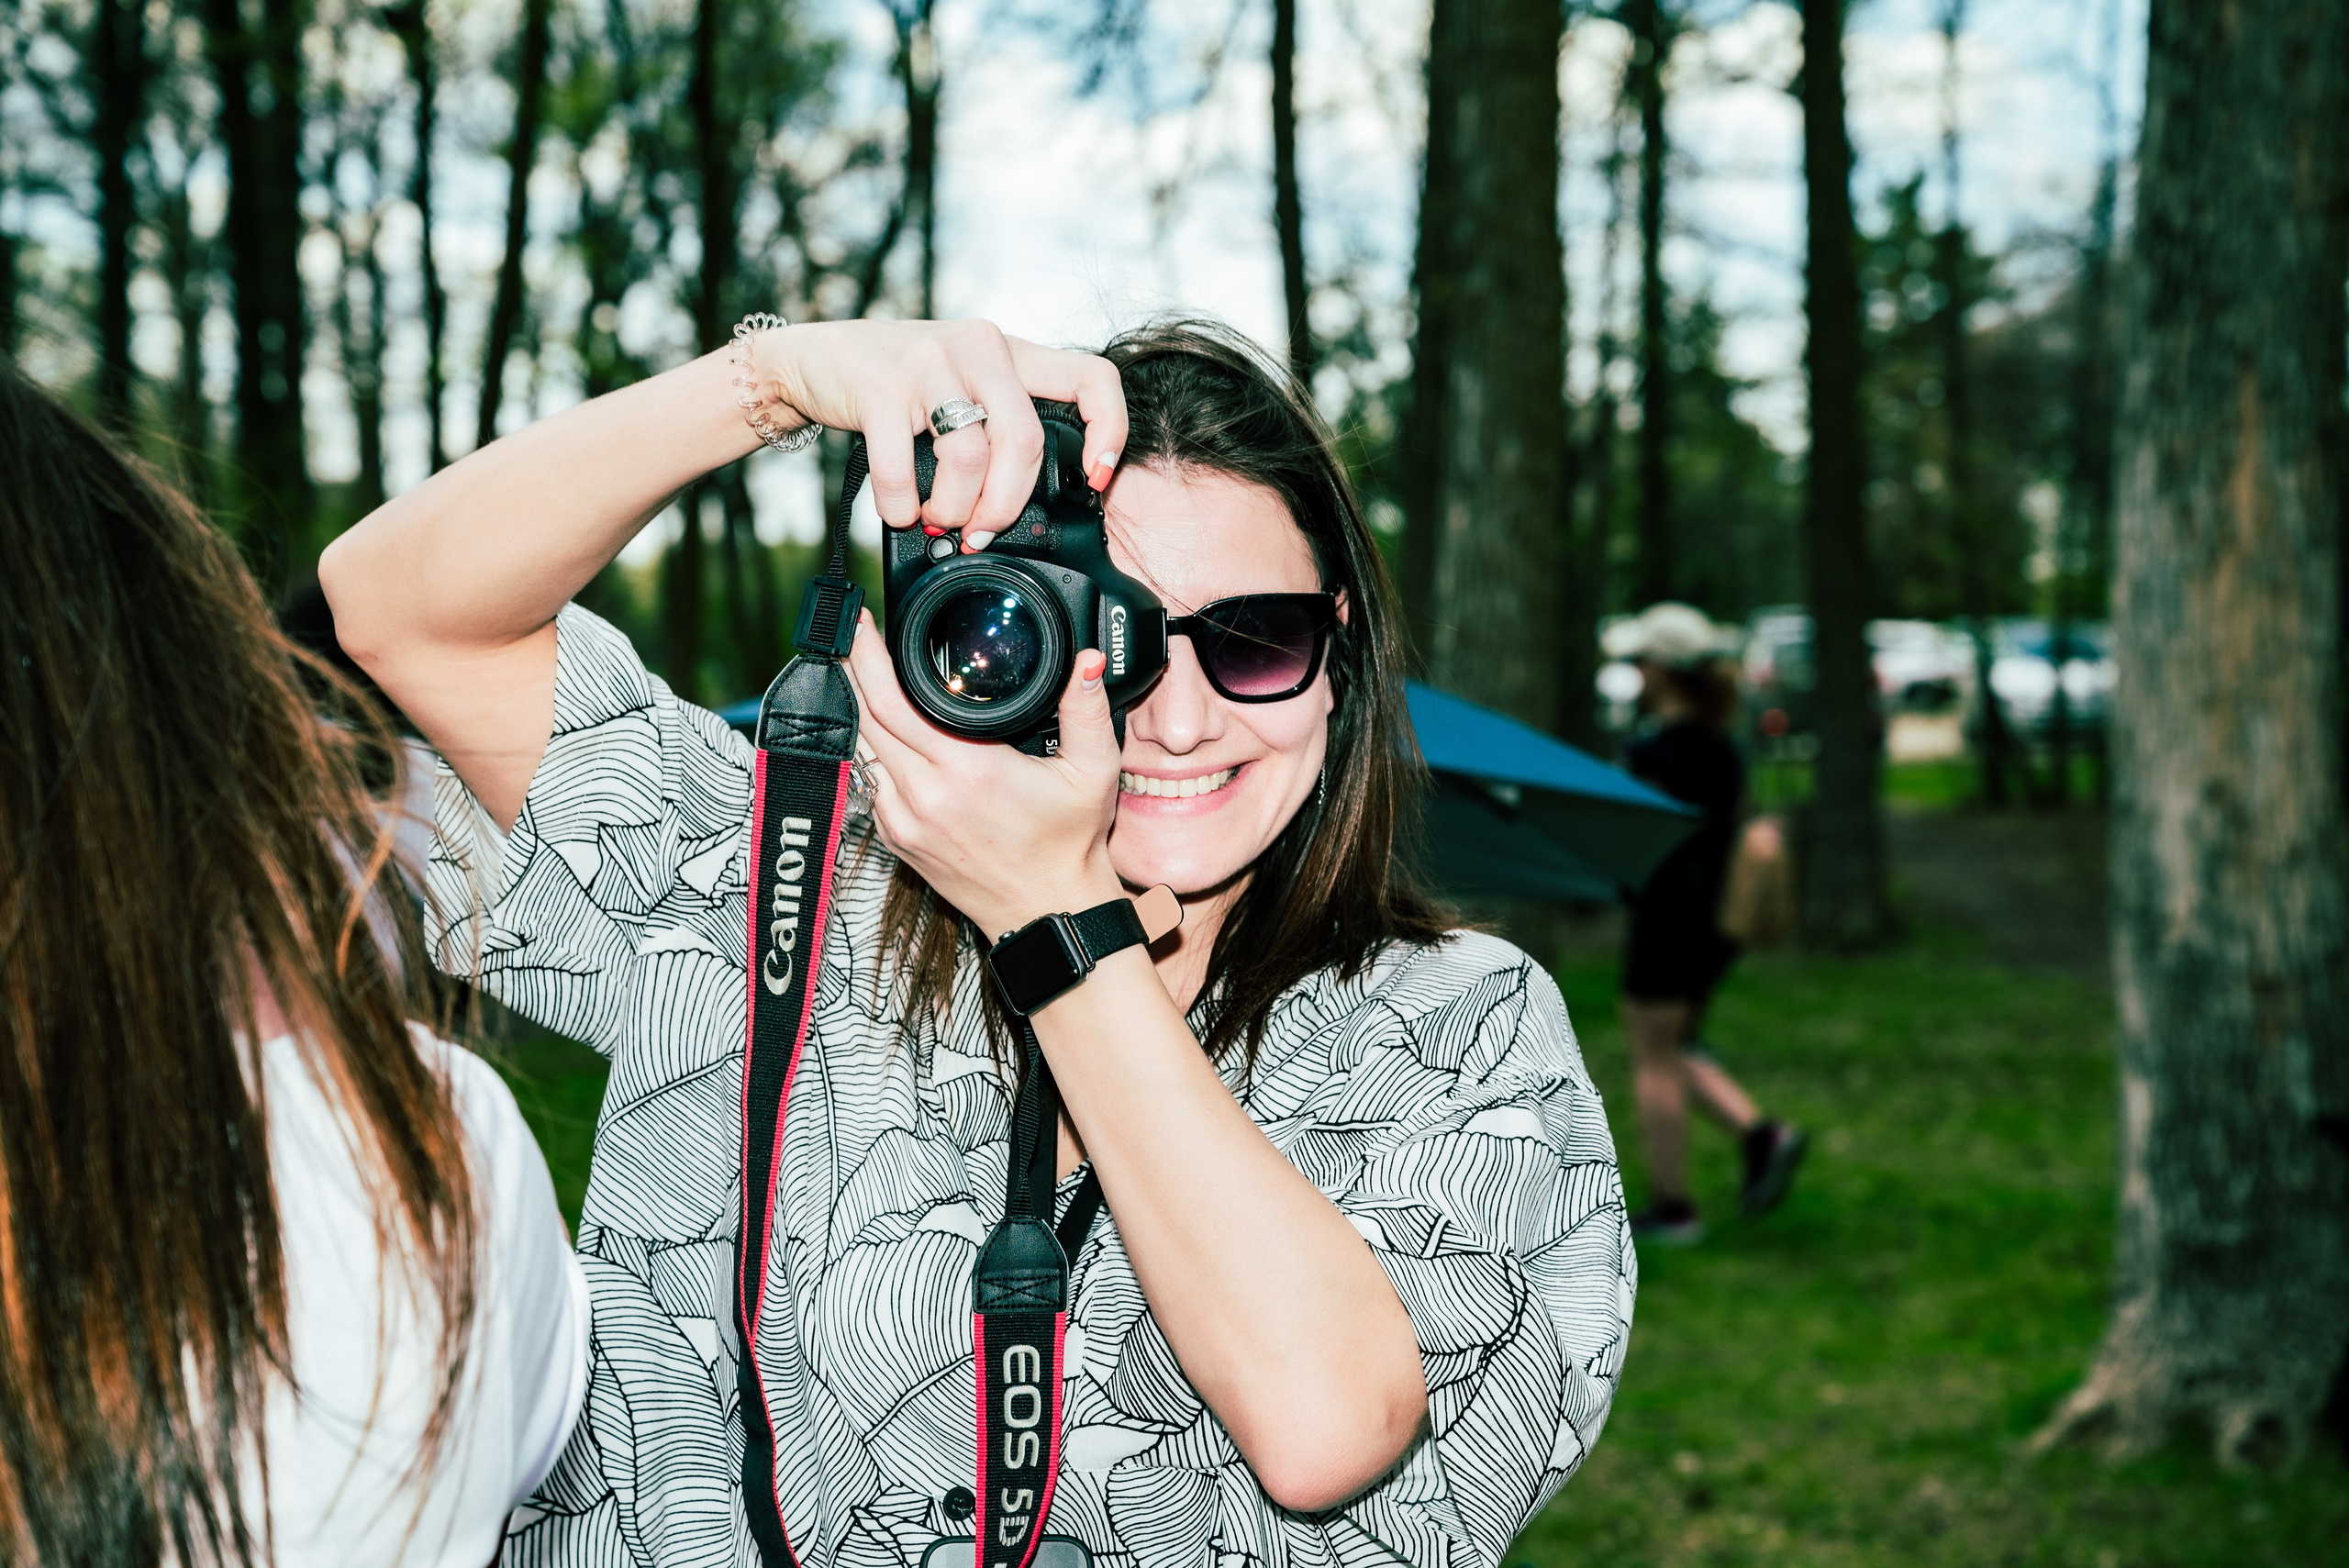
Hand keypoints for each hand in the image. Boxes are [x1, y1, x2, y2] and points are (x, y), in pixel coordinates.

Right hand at [755, 320, 1125, 540]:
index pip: (1091, 376)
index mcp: (1011, 352)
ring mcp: (930, 361)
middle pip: (1025, 441)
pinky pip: (904, 465)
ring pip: (971, 456)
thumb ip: (998, 425)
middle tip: (983, 530)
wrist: (815, 359)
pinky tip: (899, 510)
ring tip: (936, 517)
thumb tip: (1016, 509)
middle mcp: (980, 347)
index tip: (1096, 479)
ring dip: (955, 508)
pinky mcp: (881, 384)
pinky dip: (902, 504)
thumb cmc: (897, 385)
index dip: (1108, 430)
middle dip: (1007, 504)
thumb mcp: (962, 388)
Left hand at [842, 609, 1124, 938]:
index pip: (893, 700)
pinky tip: (881, 730)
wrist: (1049, 914)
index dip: (869, 656)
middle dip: (854, 670)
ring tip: (861, 673)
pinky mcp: (897, 840)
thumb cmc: (1070, 846)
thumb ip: (1085, 710)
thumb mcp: (1092, 772)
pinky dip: (870, 750)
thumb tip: (1087, 661)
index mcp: (967, 769)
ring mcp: (904, 821)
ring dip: (857, 709)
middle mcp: (925, 795)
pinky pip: (869, 782)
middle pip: (864, 718)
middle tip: (854, 635)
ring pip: (861, 750)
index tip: (863, 623)